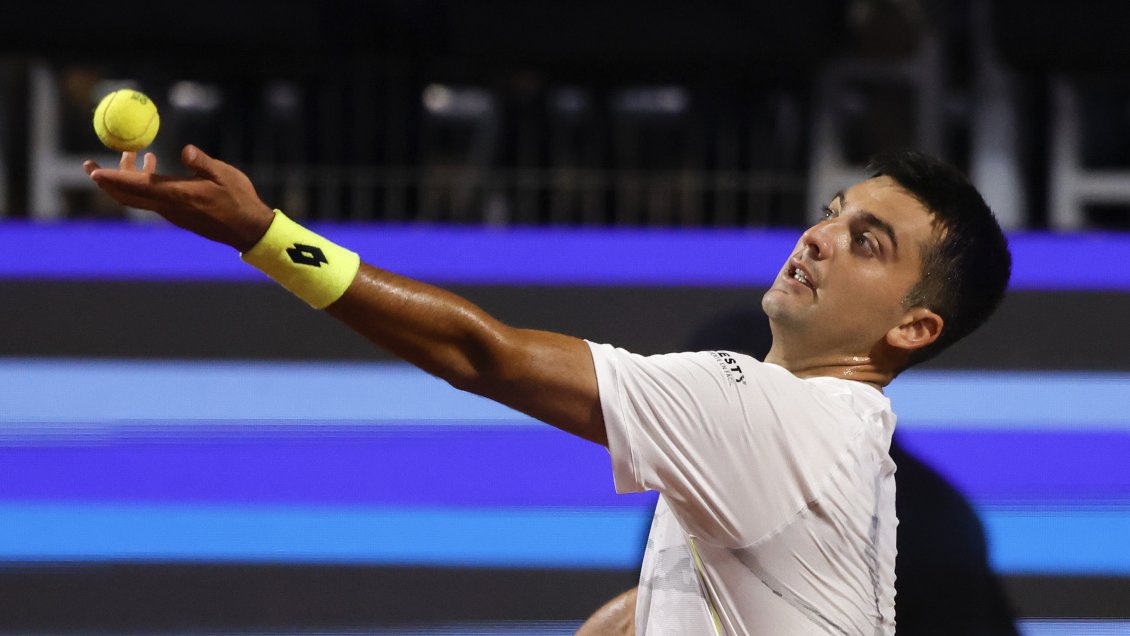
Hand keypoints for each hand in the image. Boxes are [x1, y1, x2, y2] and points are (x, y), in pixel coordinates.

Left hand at [84, 145, 275, 251]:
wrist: (248, 229)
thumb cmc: (239, 200)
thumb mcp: (225, 174)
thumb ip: (202, 162)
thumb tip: (184, 150)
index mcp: (178, 195)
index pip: (137, 186)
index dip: (113, 178)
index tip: (93, 171)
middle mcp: (169, 207)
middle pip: (127, 197)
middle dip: (106, 182)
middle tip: (90, 166)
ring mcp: (172, 213)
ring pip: (138, 198)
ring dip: (127, 179)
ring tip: (133, 155)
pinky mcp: (177, 215)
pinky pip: (151, 200)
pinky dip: (143, 184)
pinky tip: (153, 167)